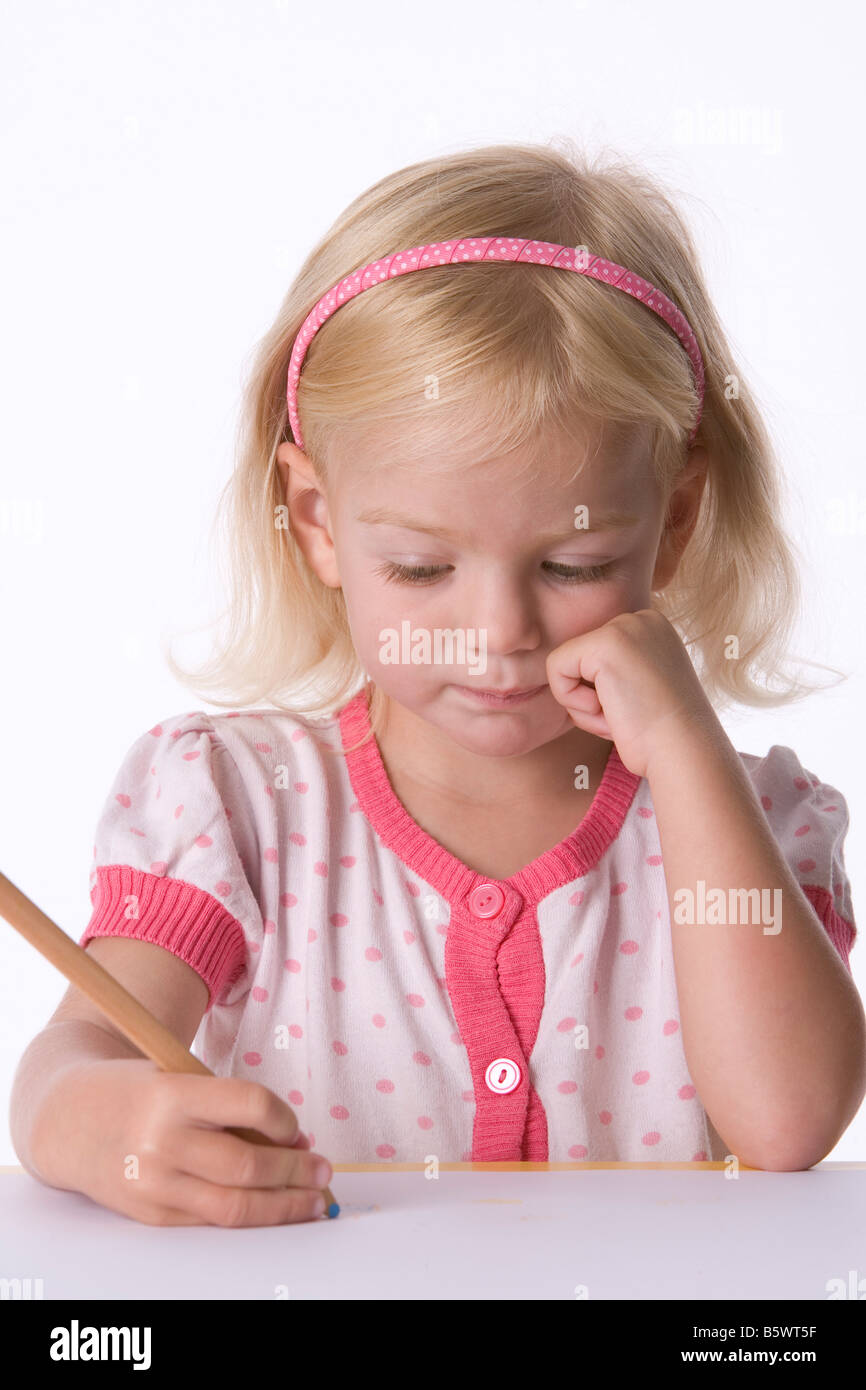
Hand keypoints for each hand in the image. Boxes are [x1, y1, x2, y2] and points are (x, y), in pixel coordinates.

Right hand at [32, 1057, 333, 1226]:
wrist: (70, 1120)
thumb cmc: (139, 1091)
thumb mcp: (179, 1077)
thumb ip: (227, 1106)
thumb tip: (292, 1142)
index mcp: (171, 1094)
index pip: (249, 1105)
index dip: (284, 1118)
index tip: (297, 1127)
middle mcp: (161, 1142)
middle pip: (248, 1165)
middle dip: (296, 1170)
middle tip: (324, 1169)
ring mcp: (154, 1184)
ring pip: (236, 1206)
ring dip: (285, 1204)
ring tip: (314, 1199)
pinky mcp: (152, 1214)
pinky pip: (212, 1221)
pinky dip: (252, 1218)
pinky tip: (276, 1210)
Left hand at [545, 607, 717, 778]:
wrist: (685, 752)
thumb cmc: (663, 736)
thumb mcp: (643, 689)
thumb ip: (616, 671)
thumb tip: (575, 670)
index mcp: (653, 628)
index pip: (595, 657)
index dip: (605, 694)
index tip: (638, 711)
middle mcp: (641, 619)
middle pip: (579, 659)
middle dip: (593, 699)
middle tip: (628, 718)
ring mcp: (625, 627)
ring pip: (566, 664)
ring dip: (584, 706)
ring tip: (621, 717)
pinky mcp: (605, 644)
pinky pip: (556, 668)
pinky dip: (572, 701)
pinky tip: (608, 713)